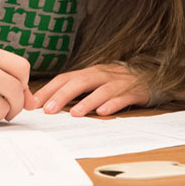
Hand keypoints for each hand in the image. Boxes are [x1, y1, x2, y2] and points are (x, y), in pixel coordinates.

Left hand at [32, 63, 149, 116]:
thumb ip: (75, 91)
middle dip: (63, 95)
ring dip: (87, 101)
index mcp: (90, 72)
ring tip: (74, 113)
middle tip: (49, 109)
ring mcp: (119, 82)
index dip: (49, 89)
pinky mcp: (135, 91)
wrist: (150, 75)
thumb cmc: (115, 83)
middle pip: (80, 81)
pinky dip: (113, 104)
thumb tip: (48, 105)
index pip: (65, 78)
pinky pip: (123, 97)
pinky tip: (103, 112)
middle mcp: (103, 74)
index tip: (34, 103)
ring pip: (102, 89)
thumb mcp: (94, 83)